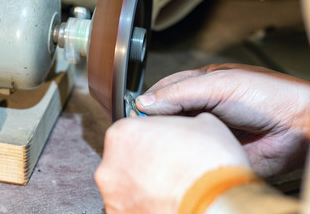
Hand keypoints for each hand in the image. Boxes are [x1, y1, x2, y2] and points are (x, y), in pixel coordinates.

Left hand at [95, 113, 249, 213]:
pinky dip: (143, 205)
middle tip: (165, 166)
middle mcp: (110, 163)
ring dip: (141, 185)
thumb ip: (178, 121)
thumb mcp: (200, 123)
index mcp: (123, 133)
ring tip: (167, 187)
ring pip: (125, 185)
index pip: (129, 131)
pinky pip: (130, 206)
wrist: (216, 202)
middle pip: (124, 159)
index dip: (148, 138)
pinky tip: (163, 201)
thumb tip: (184, 126)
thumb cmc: (207, 164)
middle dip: (142, 162)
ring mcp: (113, 194)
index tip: (160, 145)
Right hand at [136, 63, 309, 176]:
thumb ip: (180, 93)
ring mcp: (208, 128)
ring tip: (152, 144)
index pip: (165, 90)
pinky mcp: (214, 148)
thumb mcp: (218, 85)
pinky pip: (190, 152)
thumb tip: (146, 102)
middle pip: (168, 113)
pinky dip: (179, 154)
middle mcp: (202, 106)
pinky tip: (172, 156)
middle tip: (141, 131)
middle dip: (155, 121)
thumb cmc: (266, 95)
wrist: (298, 126)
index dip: (149, 100)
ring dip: (166, 139)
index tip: (135, 112)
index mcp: (201, 85)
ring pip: (177, 134)